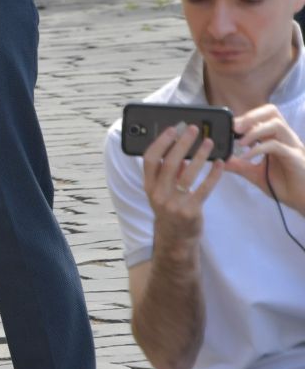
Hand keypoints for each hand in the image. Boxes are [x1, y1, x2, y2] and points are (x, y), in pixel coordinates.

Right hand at [143, 123, 225, 247]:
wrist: (176, 239)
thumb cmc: (170, 210)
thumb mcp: (162, 192)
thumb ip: (169, 173)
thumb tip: (179, 149)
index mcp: (149, 186)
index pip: (150, 160)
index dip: (160, 143)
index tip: (172, 130)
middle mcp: (158, 194)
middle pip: (169, 162)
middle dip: (182, 143)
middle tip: (193, 129)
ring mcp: (174, 203)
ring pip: (188, 173)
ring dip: (200, 155)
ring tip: (209, 143)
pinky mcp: (191, 210)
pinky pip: (204, 188)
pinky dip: (213, 174)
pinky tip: (220, 163)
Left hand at [225, 105, 304, 212]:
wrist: (303, 201)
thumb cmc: (284, 185)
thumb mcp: (255, 174)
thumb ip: (239, 165)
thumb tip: (220, 159)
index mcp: (276, 138)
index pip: (262, 116)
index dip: (244, 118)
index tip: (227, 126)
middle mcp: (285, 138)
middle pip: (271, 112)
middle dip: (250, 116)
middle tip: (233, 127)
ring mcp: (292, 146)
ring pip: (276, 124)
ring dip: (254, 131)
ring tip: (240, 143)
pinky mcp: (295, 157)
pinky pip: (276, 145)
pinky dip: (258, 149)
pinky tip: (246, 157)